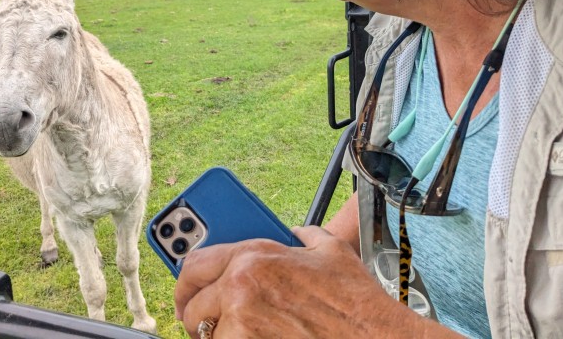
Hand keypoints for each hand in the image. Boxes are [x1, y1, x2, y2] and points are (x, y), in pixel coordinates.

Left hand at [174, 225, 427, 338]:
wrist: (376, 338)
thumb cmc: (355, 301)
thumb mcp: (328, 250)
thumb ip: (301, 235)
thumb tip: (293, 233)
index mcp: (253, 258)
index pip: (194, 264)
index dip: (186, 280)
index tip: (186, 289)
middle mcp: (240, 289)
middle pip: (193, 306)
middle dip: (197, 314)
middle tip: (207, 319)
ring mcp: (244, 326)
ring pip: (207, 336)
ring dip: (218, 336)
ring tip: (242, 332)